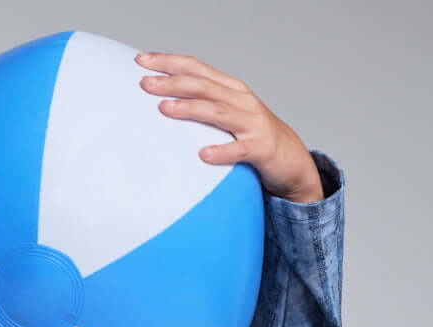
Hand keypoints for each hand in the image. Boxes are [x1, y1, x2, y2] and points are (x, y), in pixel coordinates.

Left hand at [134, 50, 325, 202]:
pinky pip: (239, 150)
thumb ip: (201, 107)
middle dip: (173, 82)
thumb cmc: (252, 137)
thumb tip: (160, 105)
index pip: (196, 69)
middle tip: (145, 83)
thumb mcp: (226, 116)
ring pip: (218, 112)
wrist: (291, 160)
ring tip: (164, 108)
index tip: (141, 61)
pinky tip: (204, 155)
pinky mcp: (261, 148)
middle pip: (203, 86)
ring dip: (190, 109)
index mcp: (230, 89)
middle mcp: (241, 100)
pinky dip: (222, 151)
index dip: (169, 62)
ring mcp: (252, 123)